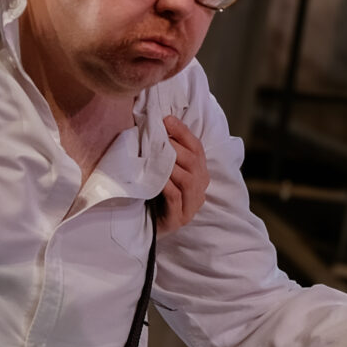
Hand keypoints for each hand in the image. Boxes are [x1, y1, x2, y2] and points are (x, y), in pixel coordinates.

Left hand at [154, 114, 207, 237]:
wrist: (146, 228)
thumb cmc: (155, 195)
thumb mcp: (165, 171)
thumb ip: (168, 153)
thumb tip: (158, 124)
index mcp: (200, 174)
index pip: (197, 148)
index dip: (183, 132)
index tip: (166, 119)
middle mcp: (200, 189)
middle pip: (193, 162)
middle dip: (176, 147)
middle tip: (157, 135)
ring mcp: (191, 206)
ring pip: (187, 180)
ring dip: (171, 165)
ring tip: (155, 154)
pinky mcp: (178, 218)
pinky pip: (175, 197)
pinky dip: (166, 185)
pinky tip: (155, 177)